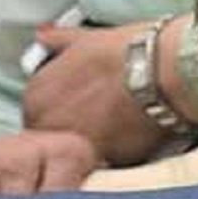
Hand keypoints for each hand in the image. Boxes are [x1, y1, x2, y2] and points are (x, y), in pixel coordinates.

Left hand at [24, 20, 179, 165]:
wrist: (161, 71)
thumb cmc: (126, 49)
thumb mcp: (85, 37)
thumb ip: (58, 41)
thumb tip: (43, 34)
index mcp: (36, 95)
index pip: (36, 112)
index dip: (60, 109)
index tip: (80, 104)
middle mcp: (46, 124)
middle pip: (52, 136)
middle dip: (71, 130)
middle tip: (100, 117)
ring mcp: (72, 146)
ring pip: (76, 153)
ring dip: (91, 145)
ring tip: (117, 129)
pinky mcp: (103, 163)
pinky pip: (104, 164)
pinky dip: (114, 155)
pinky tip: (131, 139)